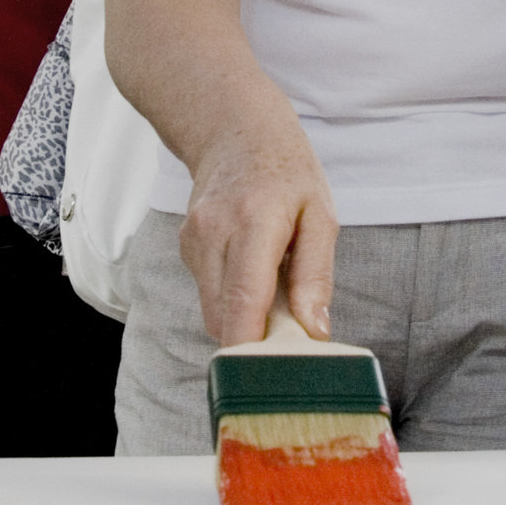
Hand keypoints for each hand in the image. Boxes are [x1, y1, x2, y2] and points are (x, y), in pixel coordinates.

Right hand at [179, 115, 337, 346]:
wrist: (234, 127)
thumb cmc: (286, 170)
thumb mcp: (320, 214)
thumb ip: (316, 274)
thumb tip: (315, 330)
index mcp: (254, 222)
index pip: (243, 302)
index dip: (254, 350)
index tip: (276, 376)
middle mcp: (213, 233)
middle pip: (224, 319)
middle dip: (256, 340)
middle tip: (290, 333)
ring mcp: (193, 240)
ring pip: (214, 311)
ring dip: (244, 318)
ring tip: (273, 288)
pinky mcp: (185, 247)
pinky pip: (209, 292)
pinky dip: (232, 297)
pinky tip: (252, 270)